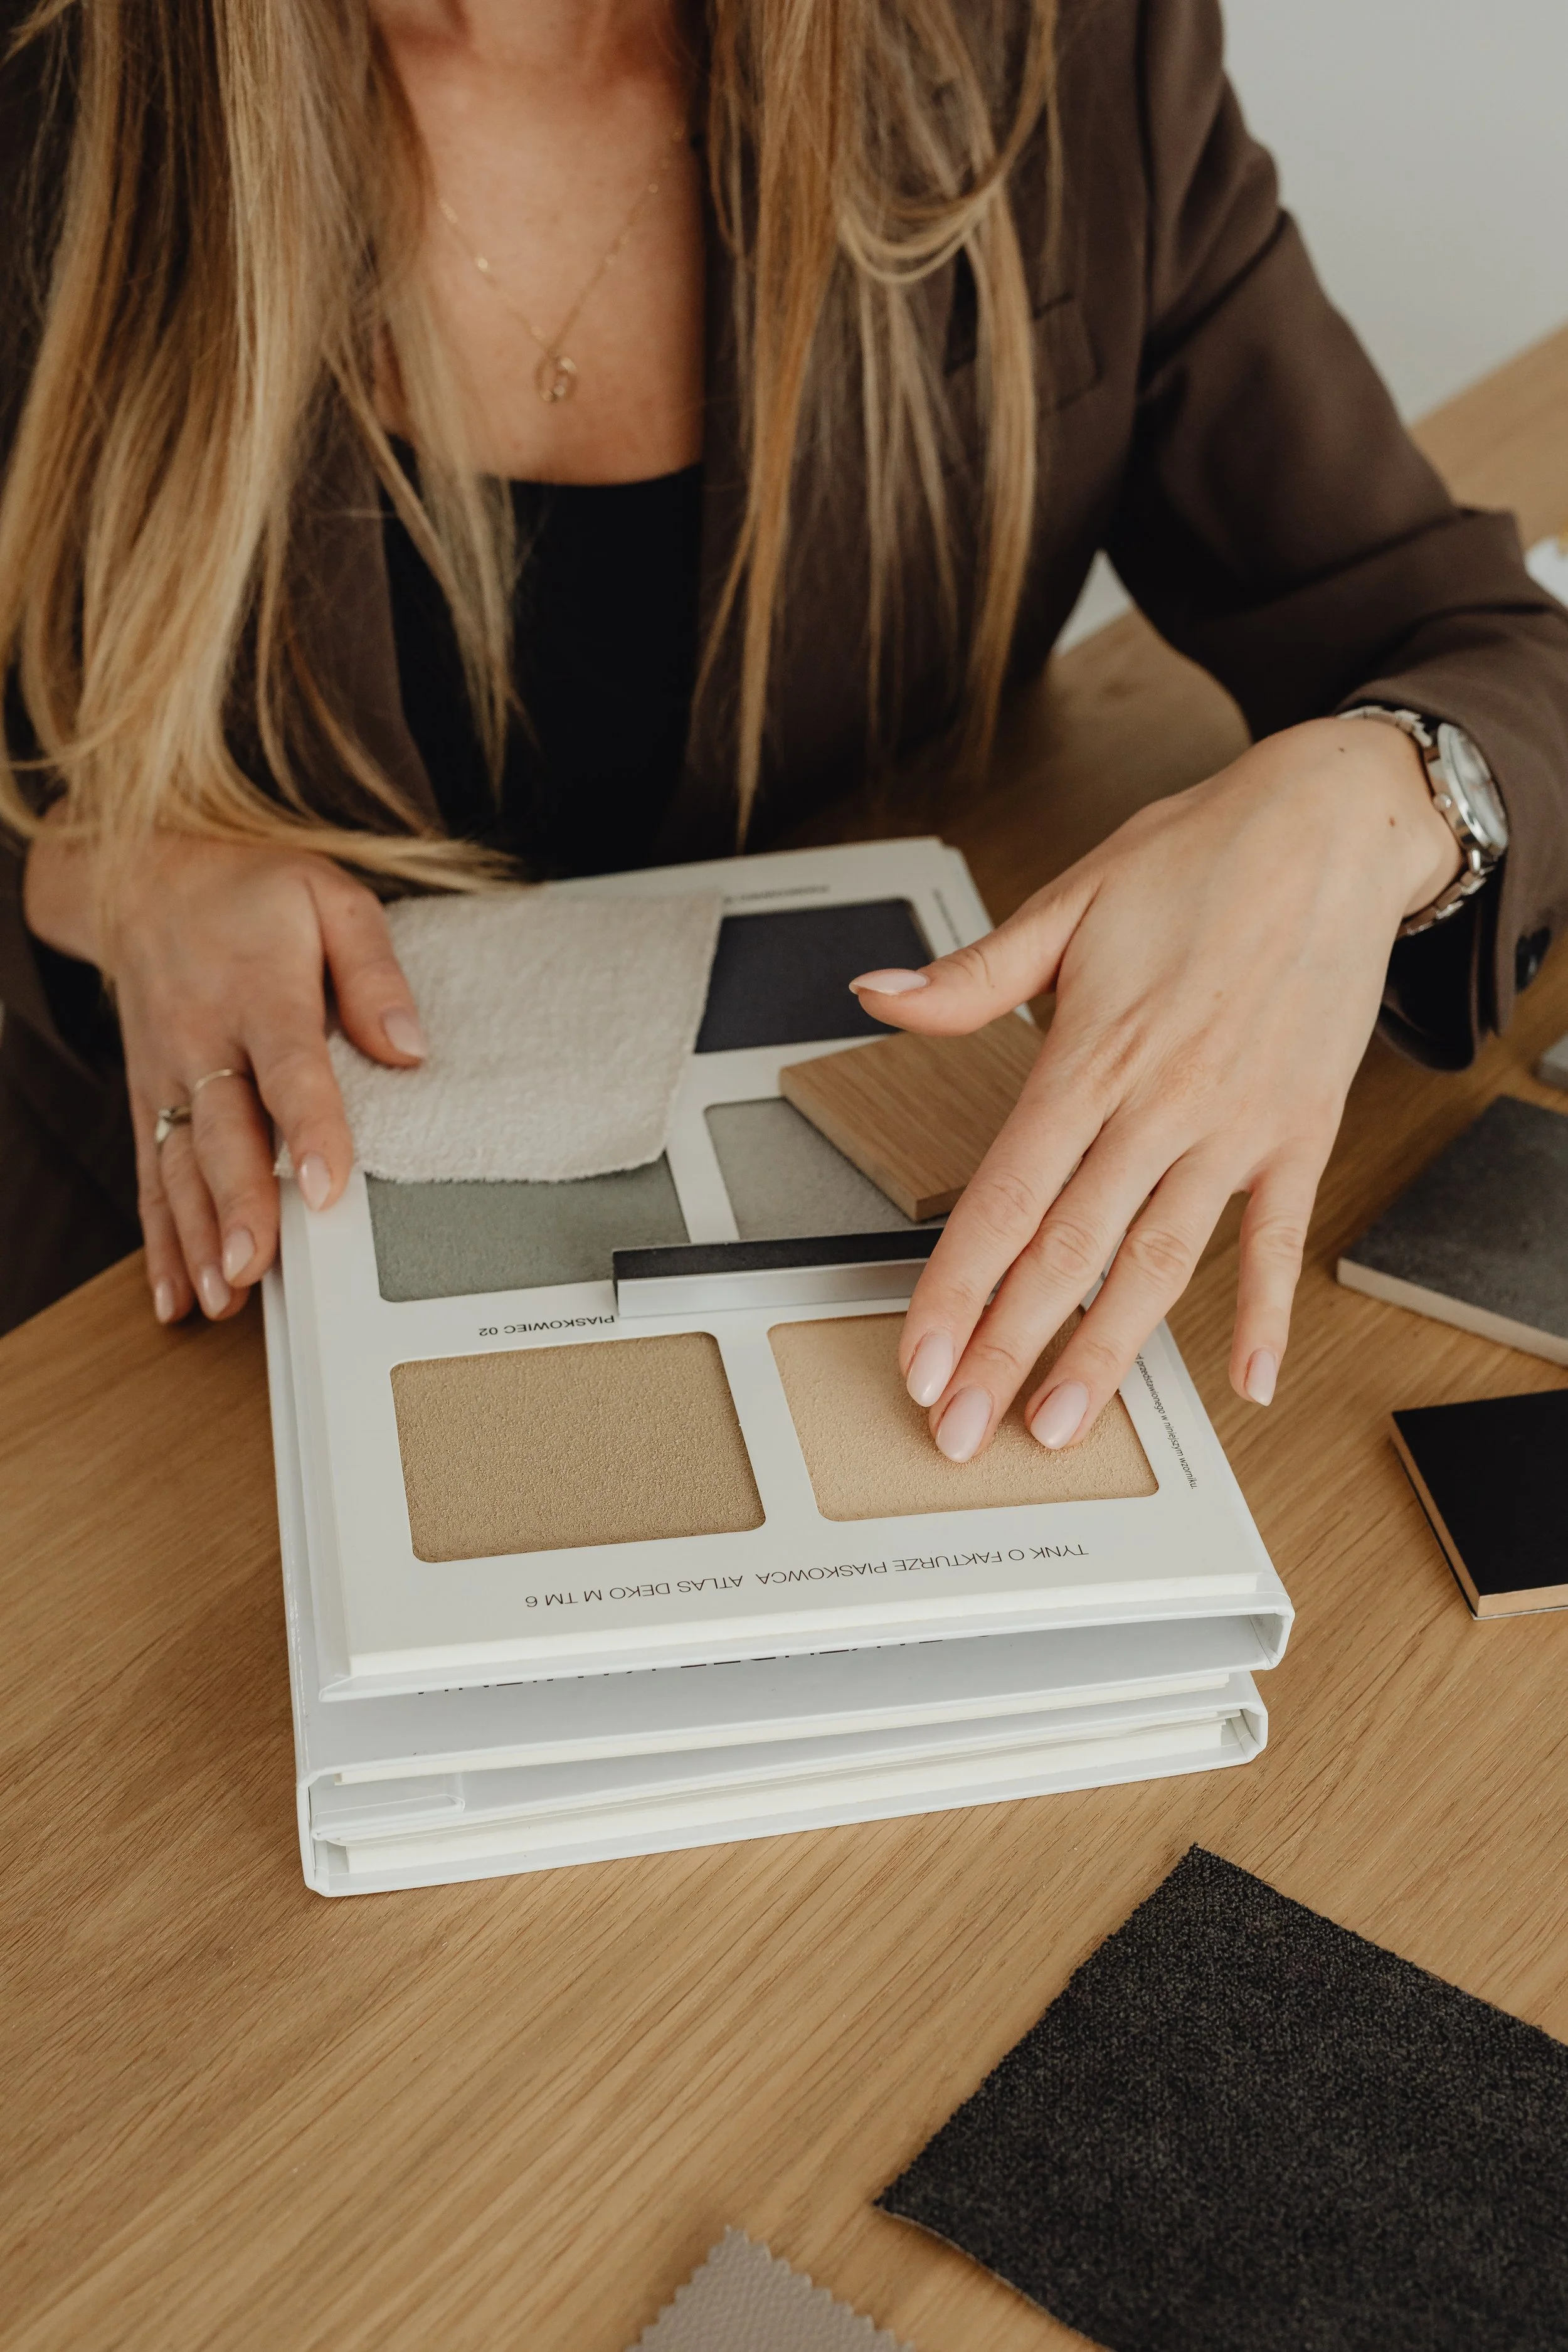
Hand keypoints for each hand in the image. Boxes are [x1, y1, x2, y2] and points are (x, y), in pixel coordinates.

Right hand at [23, 829, 425, 1323]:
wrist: (144, 877)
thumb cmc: (253, 892)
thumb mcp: (331, 898)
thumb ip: (374, 972)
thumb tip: (410, 1047)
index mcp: (259, 991)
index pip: (288, 1070)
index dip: (308, 1131)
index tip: (325, 1185)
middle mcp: (204, 1040)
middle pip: (225, 1134)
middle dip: (239, 1206)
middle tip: (257, 1267)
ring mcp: (169, 1076)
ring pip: (181, 1168)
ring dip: (199, 1238)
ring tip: (224, 1294)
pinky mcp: (149, 1100)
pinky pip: (151, 1177)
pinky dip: (160, 1241)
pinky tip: (177, 1291)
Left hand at [851, 717, 1463, 1458]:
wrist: (1332, 829)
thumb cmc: (1198, 860)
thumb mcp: (1069, 901)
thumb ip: (971, 976)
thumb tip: (876, 996)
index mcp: (1092, 1055)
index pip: (1007, 1196)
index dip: (957, 1288)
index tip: (920, 1358)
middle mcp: (1163, 1103)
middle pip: (1071, 1251)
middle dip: (1010, 1349)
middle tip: (965, 1430)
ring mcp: (1237, 1127)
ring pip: (1162, 1260)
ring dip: (1111, 1352)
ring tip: (1064, 1424)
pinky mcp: (1299, 1132)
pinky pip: (1279, 1239)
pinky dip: (1266, 1312)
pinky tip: (1248, 1382)